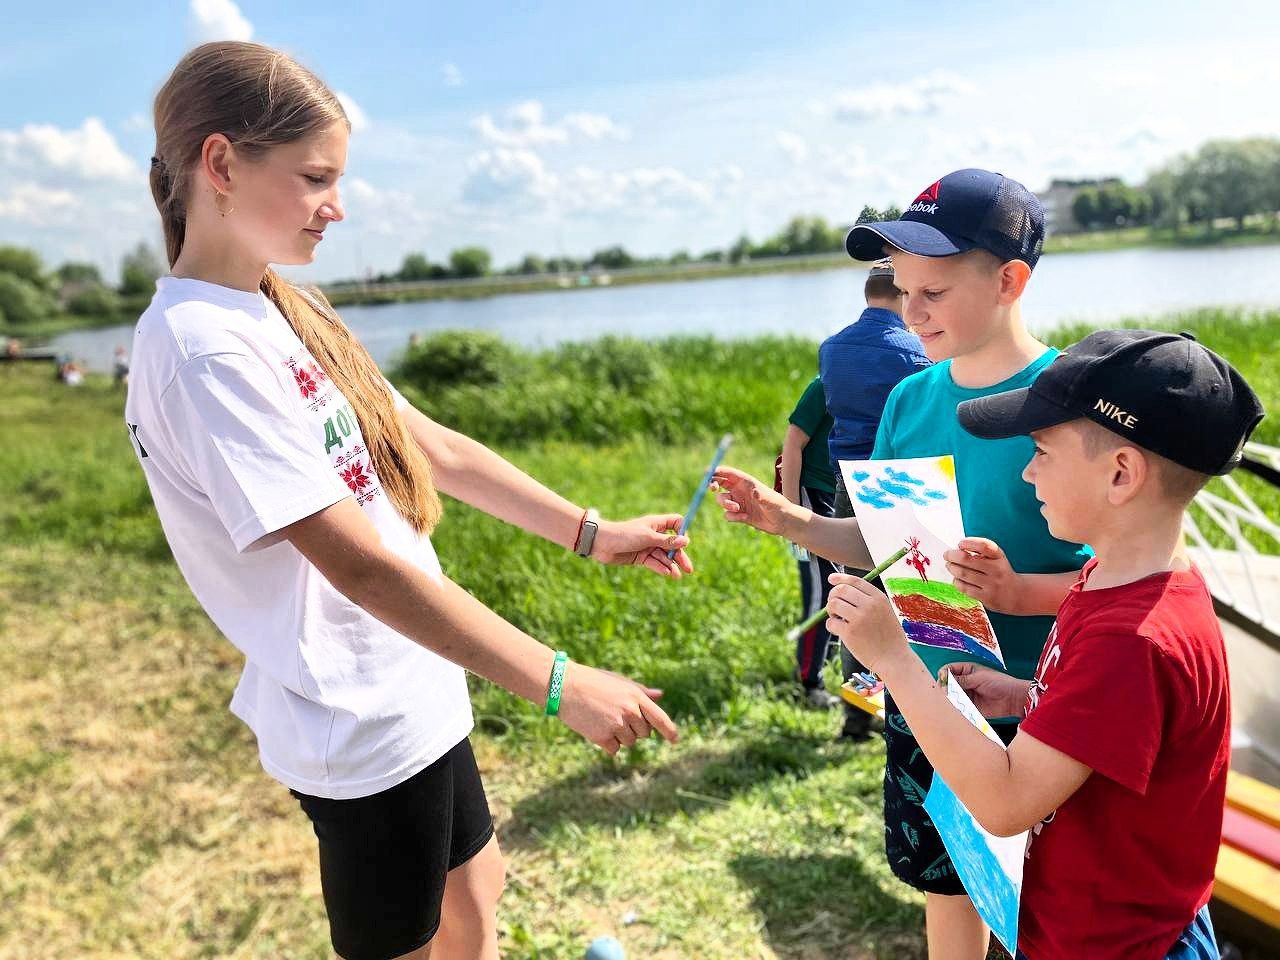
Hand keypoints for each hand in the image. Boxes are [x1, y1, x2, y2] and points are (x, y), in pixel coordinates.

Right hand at [556, 662, 679, 754]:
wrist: (564, 686)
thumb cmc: (593, 682)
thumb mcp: (619, 682)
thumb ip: (640, 691)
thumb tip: (660, 695)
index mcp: (636, 696)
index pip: (660, 718)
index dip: (670, 731)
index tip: (675, 740)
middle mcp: (629, 711)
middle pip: (644, 733)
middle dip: (634, 729)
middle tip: (615, 716)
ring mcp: (616, 725)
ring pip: (629, 742)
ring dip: (620, 736)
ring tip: (603, 719)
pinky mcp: (602, 737)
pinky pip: (614, 750)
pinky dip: (607, 744)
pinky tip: (596, 728)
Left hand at [591, 514, 693, 577]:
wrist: (601, 544)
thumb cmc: (624, 535)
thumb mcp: (648, 538)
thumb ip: (666, 541)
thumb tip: (686, 541)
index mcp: (656, 524)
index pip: (676, 523)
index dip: (682, 531)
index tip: (684, 542)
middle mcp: (653, 534)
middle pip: (672, 545)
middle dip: (680, 556)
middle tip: (689, 569)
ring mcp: (647, 546)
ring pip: (664, 556)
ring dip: (671, 565)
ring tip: (677, 576)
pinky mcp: (640, 557)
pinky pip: (654, 563)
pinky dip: (660, 568)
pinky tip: (667, 574)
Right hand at [712, 465, 792, 535]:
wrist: (782, 522)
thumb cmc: (779, 507)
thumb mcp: (771, 501)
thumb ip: (762, 496)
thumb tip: (755, 492)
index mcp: (747, 482)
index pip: (729, 473)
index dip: (717, 471)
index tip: (708, 472)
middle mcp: (741, 491)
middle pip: (720, 483)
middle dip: (713, 484)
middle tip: (713, 488)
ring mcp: (738, 502)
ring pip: (721, 500)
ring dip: (725, 504)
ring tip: (738, 510)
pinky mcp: (739, 514)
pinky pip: (727, 514)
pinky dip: (733, 517)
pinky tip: (745, 518)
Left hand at [824, 573, 908, 673]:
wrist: (894, 659)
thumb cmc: (889, 637)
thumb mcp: (886, 612)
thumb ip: (868, 600)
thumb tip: (843, 588)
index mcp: (879, 598)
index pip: (855, 581)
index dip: (840, 578)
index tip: (832, 579)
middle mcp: (869, 606)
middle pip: (841, 590)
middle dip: (833, 595)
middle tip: (834, 605)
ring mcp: (859, 619)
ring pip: (833, 604)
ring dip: (830, 610)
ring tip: (837, 618)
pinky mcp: (850, 633)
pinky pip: (831, 622)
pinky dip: (831, 625)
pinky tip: (839, 631)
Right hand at [938, 662, 1029, 718]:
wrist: (1013, 699)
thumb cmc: (999, 683)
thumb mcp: (979, 678)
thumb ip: (961, 680)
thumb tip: (944, 681)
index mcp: (966, 670)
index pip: (948, 670)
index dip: (943, 674)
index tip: (943, 679)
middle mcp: (964, 682)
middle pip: (947, 683)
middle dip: (944, 687)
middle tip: (946, 692)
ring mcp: (966, 694)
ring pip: (951, 696)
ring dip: (949, 698)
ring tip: (954, 700)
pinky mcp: (969, 706)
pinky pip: (958, 707)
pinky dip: (956, 708)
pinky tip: (959, 707)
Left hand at [944, 537, 1023, 614]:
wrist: (1017, 594)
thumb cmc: (1000, 572)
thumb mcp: (996, 558)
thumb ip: (980, 551)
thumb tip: (956, 549)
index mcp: (999, 557)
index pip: (984, 546)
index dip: (969, 543)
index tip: (960, 544)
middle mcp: (996, 570)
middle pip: (967, 560)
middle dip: (952, 556)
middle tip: (947, 555)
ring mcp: (992, 584)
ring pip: (963, 574)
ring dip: (952, 568)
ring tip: (949, 565)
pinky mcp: (986, 597)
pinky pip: (965, 588)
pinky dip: (957, 581)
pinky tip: (957, 578)